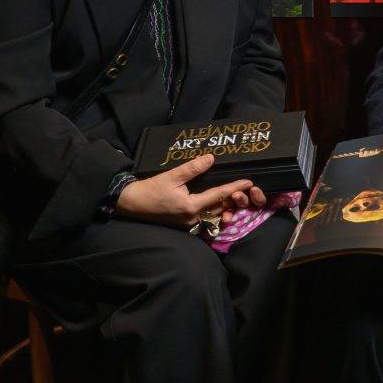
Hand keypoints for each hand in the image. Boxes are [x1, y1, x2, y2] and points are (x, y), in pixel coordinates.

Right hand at [114, 155, 254, 227]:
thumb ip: (193, 168)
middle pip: (219, 207)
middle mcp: (193, 218)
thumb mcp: (172, 175)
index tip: (249, 182)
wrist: (132, 204)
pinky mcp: (184, 225)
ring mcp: (189, 224)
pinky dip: (212, 210)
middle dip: (233, 198)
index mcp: (192, 206)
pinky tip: (217, 203)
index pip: (219, 195)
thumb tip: (211, 158)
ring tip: (235, 195)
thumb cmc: (151, 189)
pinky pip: (204, 218)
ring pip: (213, 214)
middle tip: (245, 188)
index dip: (235, 187)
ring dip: (224, 205)